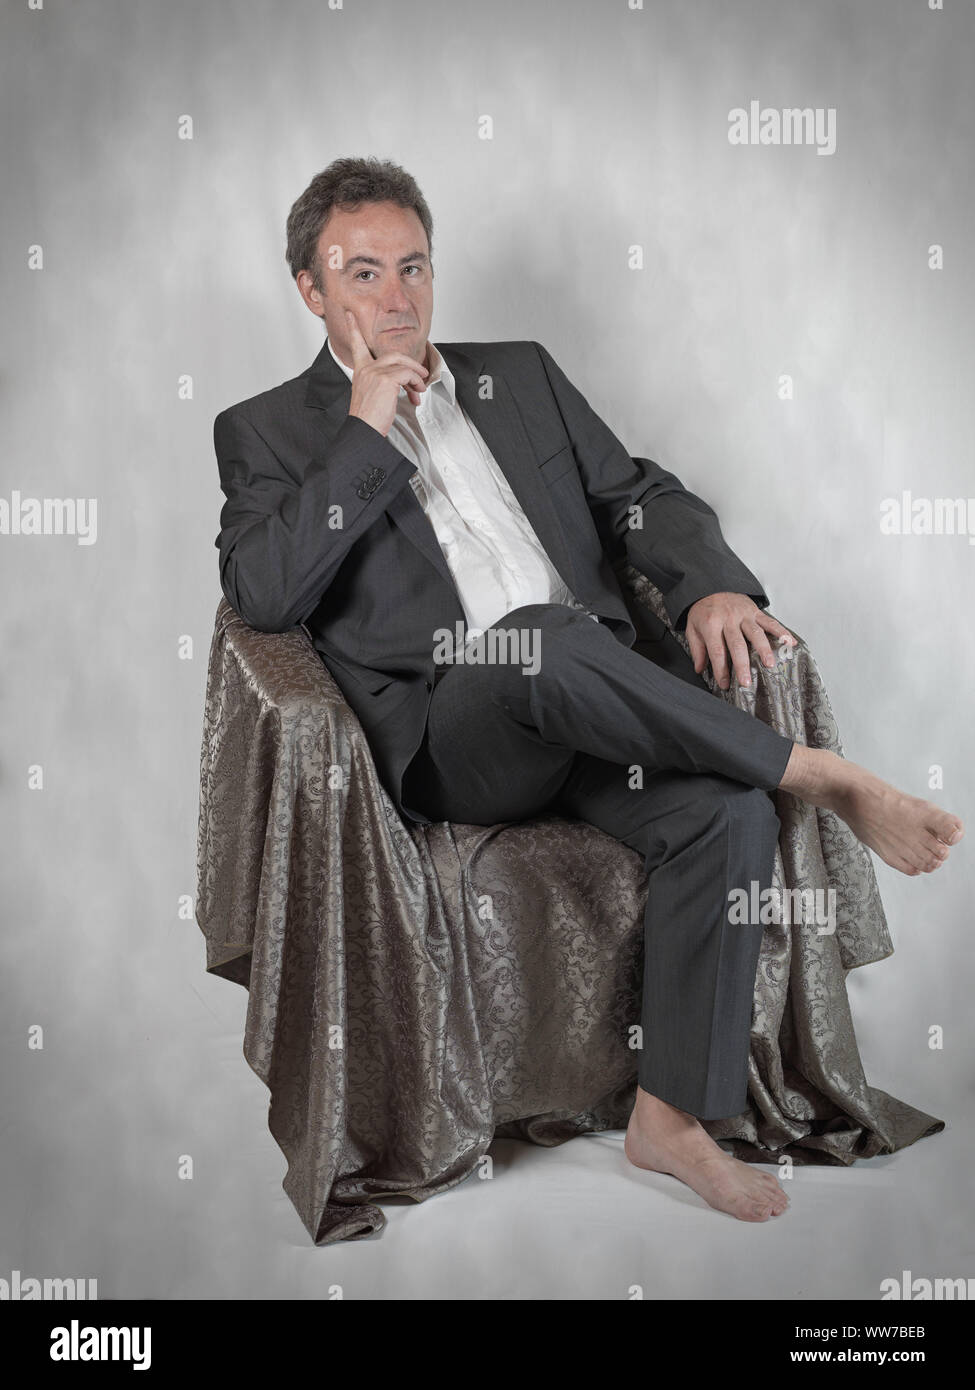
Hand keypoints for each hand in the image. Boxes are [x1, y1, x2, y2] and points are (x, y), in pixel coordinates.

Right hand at [345, 309, 428, 435]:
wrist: (364, 431)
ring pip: (403, 364)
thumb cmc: (369, 419)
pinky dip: (416, 383)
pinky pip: (407, 374)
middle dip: (411, 364)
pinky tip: (416, 394)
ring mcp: (375, 373)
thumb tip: (406, 383)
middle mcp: (366, 369)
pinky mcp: (385, 380)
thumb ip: (385, 384)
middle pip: (393, 355)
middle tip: (422, 375)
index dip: (353, 329)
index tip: (349, 315)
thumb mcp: (374, 396)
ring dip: (416, 376)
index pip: (356, 345)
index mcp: (360, 371)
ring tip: (421, 388)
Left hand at [685, 592, 796, 689]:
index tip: (724, 684)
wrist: (710, 586)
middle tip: (746, 682)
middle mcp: (729, 619)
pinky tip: (790, 642)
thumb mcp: (692, 628)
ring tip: (769, 664)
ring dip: (764, 650)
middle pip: (738, 645)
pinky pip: (770, 622)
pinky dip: (781, 632)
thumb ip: (697, 649)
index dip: (721, 669)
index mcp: (711, 624)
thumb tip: (700, 669)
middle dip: (742, 665)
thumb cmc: (702, 611)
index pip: (717, 651)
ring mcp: (744, 614)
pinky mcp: (755, 611)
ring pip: (756, 633)